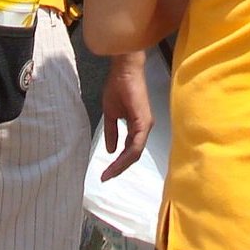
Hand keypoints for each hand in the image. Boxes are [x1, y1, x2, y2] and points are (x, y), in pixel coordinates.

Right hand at [97, 51, 153, 180]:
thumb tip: (110, 151)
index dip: (117, 164)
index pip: (128, 151)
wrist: (124, 70)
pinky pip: (136, 144)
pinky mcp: (144, 122)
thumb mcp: (111, 114)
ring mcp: (145, 126)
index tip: (104, 174)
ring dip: (121, 165)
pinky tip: (116, 162)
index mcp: (137, 127)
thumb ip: (112, 132)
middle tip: (105, 178)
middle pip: (132, 155)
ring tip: (108, 174)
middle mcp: (143, 128)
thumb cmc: (118, 87)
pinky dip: (126, 155)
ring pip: (135, 153)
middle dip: (118, 168)